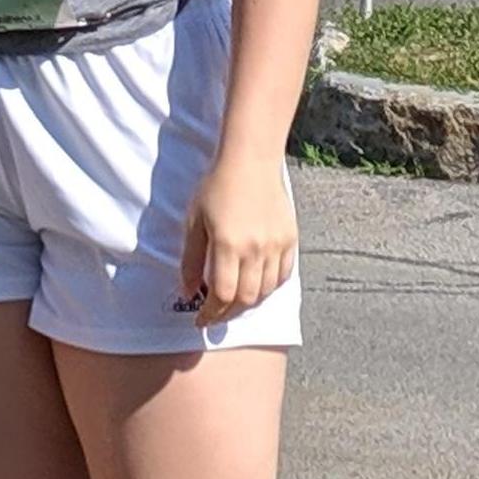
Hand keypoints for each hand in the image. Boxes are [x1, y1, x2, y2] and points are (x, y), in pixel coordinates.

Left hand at [180, 145, 297, 326]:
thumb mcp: (194, 220)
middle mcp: (255, 249)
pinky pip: (283, 275)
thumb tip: (189, 291)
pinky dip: (270, 286)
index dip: (210, 313)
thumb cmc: (217, 186)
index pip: (222, 295)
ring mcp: (275, 245)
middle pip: (245, 299)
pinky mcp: (289, 238)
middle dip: (228, 313)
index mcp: (227, 244)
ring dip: (249, 302)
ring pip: (266, 290)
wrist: (250, 160)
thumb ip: (191, 259)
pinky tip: (258, 284)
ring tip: (235, 301)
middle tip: (217, 314)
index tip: (201, 319)